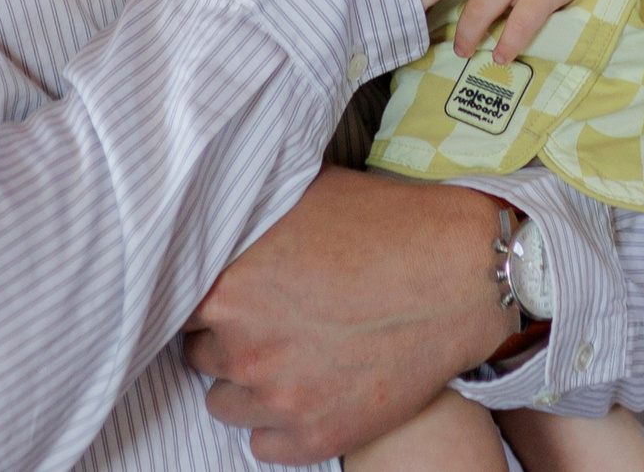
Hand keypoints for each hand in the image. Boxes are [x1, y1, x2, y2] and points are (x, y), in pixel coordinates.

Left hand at [183, 168, 513, 463]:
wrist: (466, 276)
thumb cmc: (391, 227)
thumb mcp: (306, 199)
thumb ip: (248, 224)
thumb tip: (218, 225)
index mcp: (228, 288)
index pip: (178, 307)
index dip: (209, 297)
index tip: (235, 292)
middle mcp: (243, 349)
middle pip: (201, 354)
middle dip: (232, 336)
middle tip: (276, 316)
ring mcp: (279, 398)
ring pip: (227, 403)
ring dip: (252, 381)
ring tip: (297, 351)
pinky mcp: (314, 435)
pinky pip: (265, 443)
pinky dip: (283, 420)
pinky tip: (313, 385)